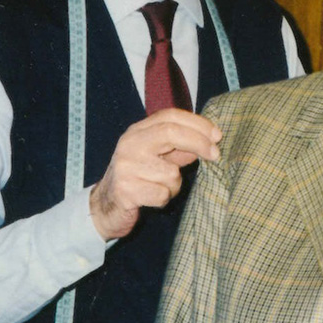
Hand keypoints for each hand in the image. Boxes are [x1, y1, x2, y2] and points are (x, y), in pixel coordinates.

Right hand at [88, 109, 221, 239]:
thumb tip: (209, 140)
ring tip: (160, 188)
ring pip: (171, 173)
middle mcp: (129, 144)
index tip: (217, 136)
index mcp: (138, 132)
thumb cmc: (137, 179)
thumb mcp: (158, 158)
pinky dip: (164, 199)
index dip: (197, 123)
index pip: (170, 116)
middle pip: (170, 132)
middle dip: (198, 142)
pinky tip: (150, 199)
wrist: (104, 206)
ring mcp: (125, 166)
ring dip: (175, 185)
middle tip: (216, 154)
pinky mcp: (125, 190)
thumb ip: (179, 148)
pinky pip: (162, 194)